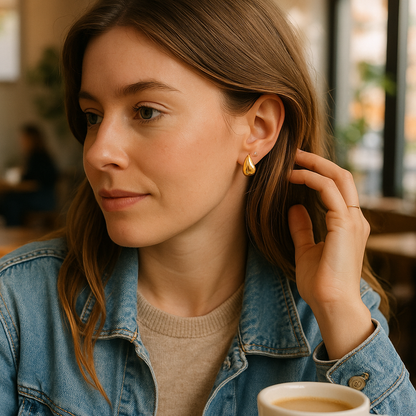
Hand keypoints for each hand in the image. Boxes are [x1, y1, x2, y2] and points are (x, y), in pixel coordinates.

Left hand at [288, 149, 373, 358]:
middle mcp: (354, 219)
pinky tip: (293, 177)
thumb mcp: (306, 249)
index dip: (319, 173)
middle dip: (318, 162)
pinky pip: (329, 191)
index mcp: (347, 224)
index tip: (297, 167)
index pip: (338, 188)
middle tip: (296, 154)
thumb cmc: (320, 282)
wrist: (331, 304)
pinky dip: (311, 179)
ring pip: (338, 178)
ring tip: (292, 160)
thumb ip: (302, 227)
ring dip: (314, 165)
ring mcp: (352, 221)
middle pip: (342, 176)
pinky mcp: (344, 224)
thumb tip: (294, 207)